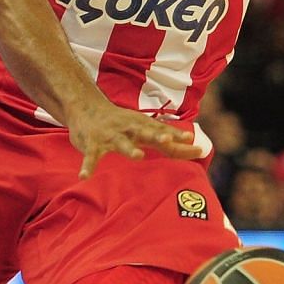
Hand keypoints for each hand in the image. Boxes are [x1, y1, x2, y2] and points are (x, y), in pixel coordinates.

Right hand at [69, 99, 200, 179]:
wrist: (87, 106)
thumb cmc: (122, 122)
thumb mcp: (144, 128)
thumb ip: (168, 140)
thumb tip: (199, 150)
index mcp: (143, 125)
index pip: (164, 132)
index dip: (179, 139)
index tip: (198, 148)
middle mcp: (129, 128)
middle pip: (146, 131)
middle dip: (157, 135)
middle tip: (168, 139)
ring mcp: (111, 135)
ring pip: (122, 142)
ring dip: (130, 149)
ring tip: (138, 156)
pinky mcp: (93, 143)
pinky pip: (91, 157)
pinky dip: (87, 166)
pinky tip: (84, 176)